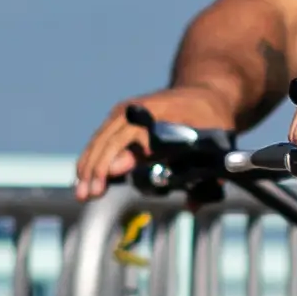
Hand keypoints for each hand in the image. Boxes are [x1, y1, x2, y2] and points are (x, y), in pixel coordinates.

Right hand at [73, 91, 199, 197]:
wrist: (202, 92)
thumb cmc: (210, 118)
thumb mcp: (214, 142)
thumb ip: (204, 172)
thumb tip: (190, 203)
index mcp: (163, 112)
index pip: (134, 136)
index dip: (120, 157)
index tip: (108, 177)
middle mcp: (139, 109)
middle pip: (111, 139)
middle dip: (98, 168)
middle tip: (89, 193)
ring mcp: (126, 111)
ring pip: (100, 139)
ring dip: (89, 166)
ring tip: (82, 192)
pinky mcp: (120, 116)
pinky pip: (100, 138)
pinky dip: (91, 158)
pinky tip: (84, 177)